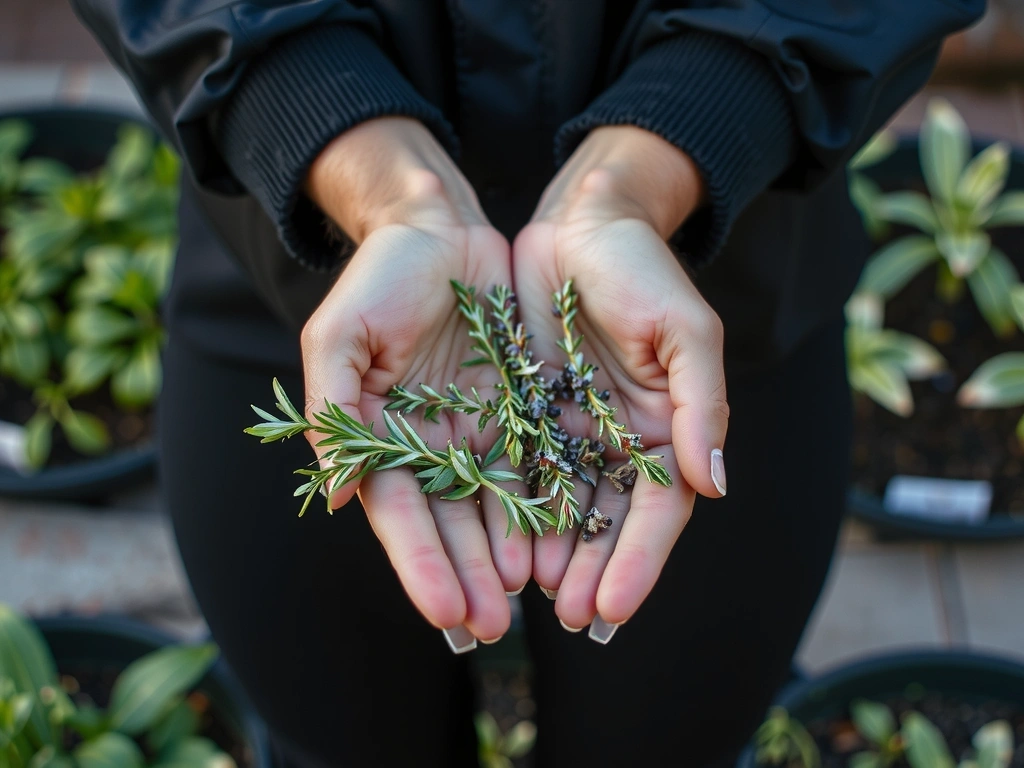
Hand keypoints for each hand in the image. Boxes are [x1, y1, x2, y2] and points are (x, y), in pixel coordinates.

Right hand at [302, 118, 528, 645]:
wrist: (440, 230)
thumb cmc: (379, 277)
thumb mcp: (340, 335)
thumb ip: (333, 411)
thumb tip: (332, 494)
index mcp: (380, 437)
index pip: (401, 514)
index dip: (421, 564)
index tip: (445, 611)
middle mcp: (430, 446)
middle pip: (450, 525)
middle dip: (469, 577)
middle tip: (491, 628)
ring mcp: (476, 433)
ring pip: (495, 507)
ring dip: (509, 556)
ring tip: (531, 600)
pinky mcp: (520, 411)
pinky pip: (535, 464)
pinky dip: (545, 506)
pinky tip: (560, 544)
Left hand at [512, 126, 728, 636]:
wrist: (582, 221)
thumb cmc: (642, 270)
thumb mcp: (685, 330)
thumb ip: (702, 405)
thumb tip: (715, 484)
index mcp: (665, 429)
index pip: (658, 511)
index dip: (638, 561)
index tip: (612, 606)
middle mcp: (617, 441)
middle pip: (607, 521)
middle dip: (590, 571)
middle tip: (568, 618)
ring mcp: (569, 431)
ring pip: (560, 506)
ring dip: (549, 554)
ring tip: (527, 597)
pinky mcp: (524, 412)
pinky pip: (516, 469)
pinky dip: (509, 510)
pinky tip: (496, 545)